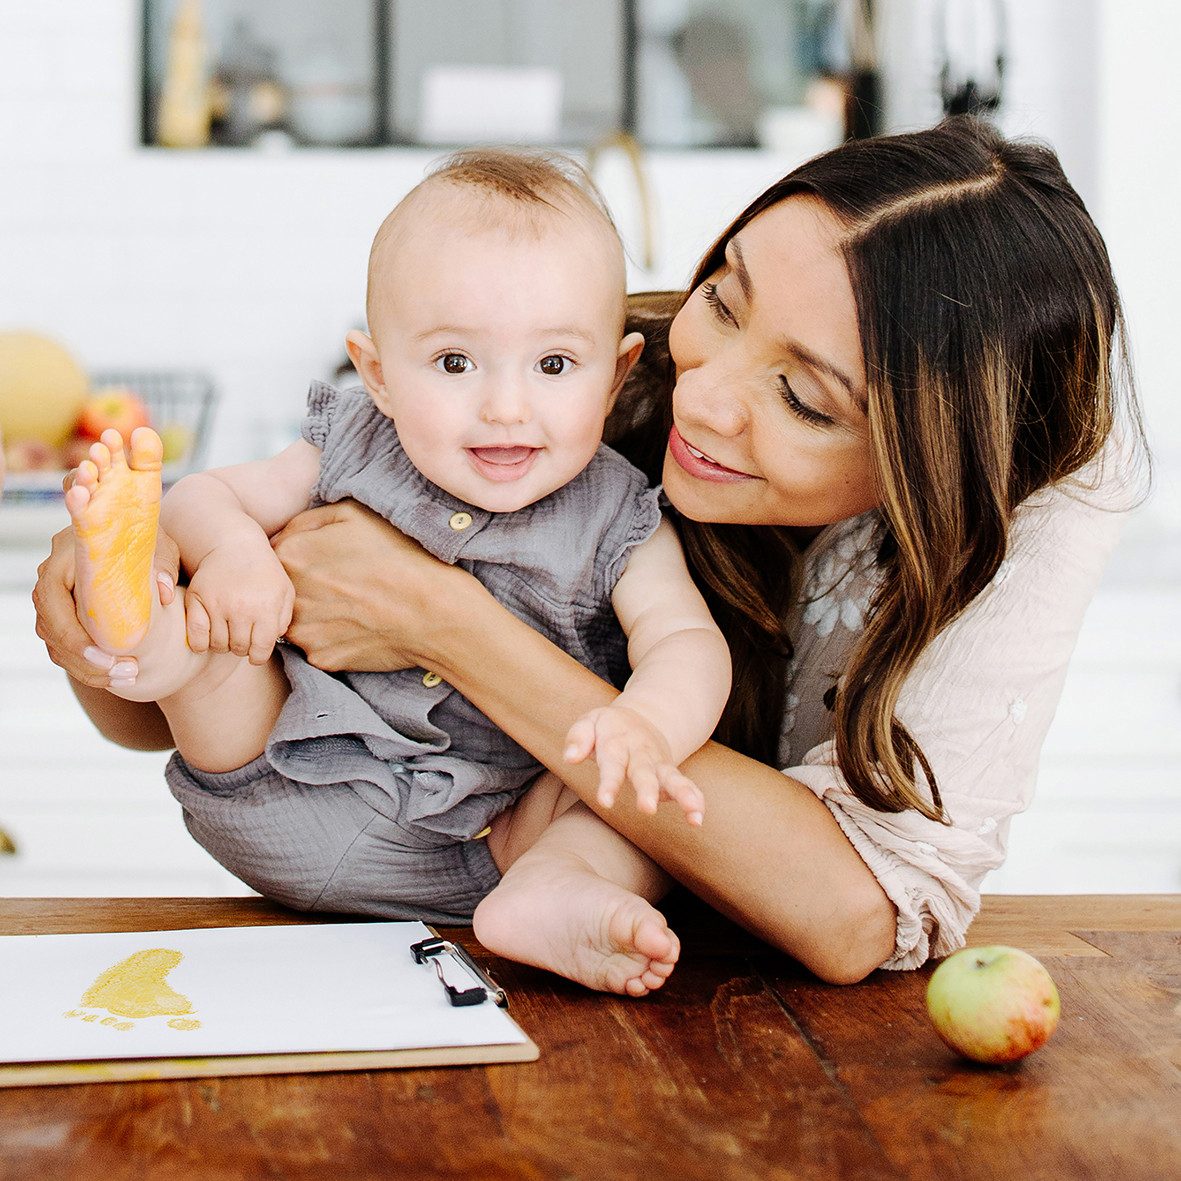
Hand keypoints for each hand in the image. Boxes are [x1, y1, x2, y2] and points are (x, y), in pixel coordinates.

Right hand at [32, 523, 178, 687]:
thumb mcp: (159, 546)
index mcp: (66, 555)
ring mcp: (55, 601)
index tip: (106, 654)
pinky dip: (89, 668)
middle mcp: (52, 577)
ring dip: (89, 668)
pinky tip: (120, 676)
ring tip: (130, 676)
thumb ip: (163, 564)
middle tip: (127, 671)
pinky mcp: (63, 620)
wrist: (136, 549)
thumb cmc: (145, 545)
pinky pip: (65, 651)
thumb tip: (164, 590)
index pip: (50, 596)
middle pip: (49, 626)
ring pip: (56, 644)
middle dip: (84, 658)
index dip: (71, 631)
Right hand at [184, 545, 293, 663]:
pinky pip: (195, 636)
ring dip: (223, 644)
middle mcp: (241, 608)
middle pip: (239, 648)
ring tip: (228, 632)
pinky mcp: (197, 599)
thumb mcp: (284, 592)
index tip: (256, 653)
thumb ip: (284, 619)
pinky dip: (200, 643)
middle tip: (242, 636)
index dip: (258, 656)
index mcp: (266, 608)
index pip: (260, 649)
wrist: (236, 546)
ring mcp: (217, 604)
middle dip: (242, 647)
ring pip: (218, 645)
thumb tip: (272, 641)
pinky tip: (208, 637)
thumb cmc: (264, 572)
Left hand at [272, 500, 461, 672]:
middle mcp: (288, 595)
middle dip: (305, 586)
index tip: (324, 560)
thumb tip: (283, 533)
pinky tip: (359, 626)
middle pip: (283, 590)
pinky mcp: (320, 658)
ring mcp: (302, 631)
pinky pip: (317, 645)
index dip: (300, 556)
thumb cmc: (399, 556)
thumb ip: (307, 519)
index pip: (272, 555)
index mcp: (291, 555)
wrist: (433, 610)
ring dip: (315, 613)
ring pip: (296, 620)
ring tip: (353, 605)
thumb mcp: (355, 514)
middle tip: (342, 583)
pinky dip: (333, 637)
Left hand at [564, 704, 704, 825]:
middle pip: (644, 772)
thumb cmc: (608, 727)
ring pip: (672, 778)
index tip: (605, 802)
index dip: (609, 783)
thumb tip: (570, 758)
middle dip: (647, 790)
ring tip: (694, 813)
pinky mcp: (669, 775)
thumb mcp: (590, 722)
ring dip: (683, 795)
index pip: (612, 763)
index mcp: (617, 742)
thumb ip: (578, 737)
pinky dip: (694, 799)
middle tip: (647, 809)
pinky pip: (684, 786)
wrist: (641, 718)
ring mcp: (658, 765)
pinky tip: (698, 819)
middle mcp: (640, 754)